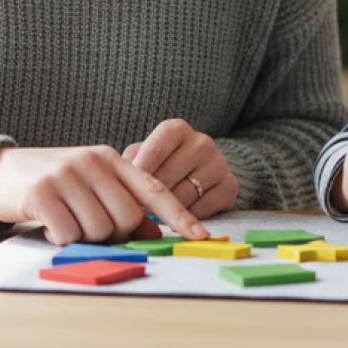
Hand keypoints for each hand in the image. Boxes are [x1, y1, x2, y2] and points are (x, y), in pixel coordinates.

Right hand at [0, 144, 207, 244]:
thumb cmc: (52, 183)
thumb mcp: (91, 186)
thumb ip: (122, 203)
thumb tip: (153, 232)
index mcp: (110, 158)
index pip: (153, 190)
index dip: (179, 215)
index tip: (202, 236)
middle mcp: (92, 162)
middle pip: (127, 218)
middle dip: (113, 233)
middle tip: (88, 225)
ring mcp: (67, 175)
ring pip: (100, 230)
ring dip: (84, 237)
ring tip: (66, 220)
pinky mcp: (42, 193)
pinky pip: (69, 234)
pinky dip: (62, 238)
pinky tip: (49, 224)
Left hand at [122, 118, 236, 218]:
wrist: (199, 172)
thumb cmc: (161, 164)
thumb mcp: (142, 156)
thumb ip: (130, 162)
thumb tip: (118, 181)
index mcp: (177, 129)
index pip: (155, 150)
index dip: (139, 174)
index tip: (127, 191)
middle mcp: (202, 142)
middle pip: (168, 177)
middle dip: (150, 197)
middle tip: (138, 210)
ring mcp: (219, 163)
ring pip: (184, 196)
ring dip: (167, 210)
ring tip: (157, 214)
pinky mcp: (230, 186)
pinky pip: (202, 209)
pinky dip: (187, 217)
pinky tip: (180, 216)